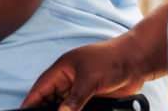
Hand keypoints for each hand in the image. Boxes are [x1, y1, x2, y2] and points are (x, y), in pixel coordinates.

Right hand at [21, 35, 148, 110]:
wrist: (136, 62)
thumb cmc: (111, 60)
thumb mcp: (90, 80)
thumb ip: (75, 99)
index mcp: (62, 69)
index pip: (41, 87)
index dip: (31, 101)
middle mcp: (68, 79)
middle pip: (50, 98)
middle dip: (44, 109)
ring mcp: (80, 88)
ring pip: (64, 105)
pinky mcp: (91, 96)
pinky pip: (78, 108)